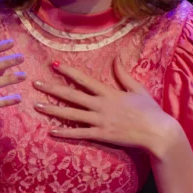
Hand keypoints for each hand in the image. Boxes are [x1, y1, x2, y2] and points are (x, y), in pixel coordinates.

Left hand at [35, 59, 183, 157]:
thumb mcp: (137, 88)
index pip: (84, 79)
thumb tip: (116, 58)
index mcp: (109, 92)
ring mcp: (100, 121)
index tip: (54, 65)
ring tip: (37, 105)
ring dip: (52, 110)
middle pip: (71, 95)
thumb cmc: (149, 110)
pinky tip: (51, 131)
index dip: (68, 71)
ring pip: (71, 114)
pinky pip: (79, 134)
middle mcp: (101, 105)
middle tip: (35, 83)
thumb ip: (123, 74)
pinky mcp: (101, 135)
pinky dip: (65, 133)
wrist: (157, 131)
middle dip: (52, 89)